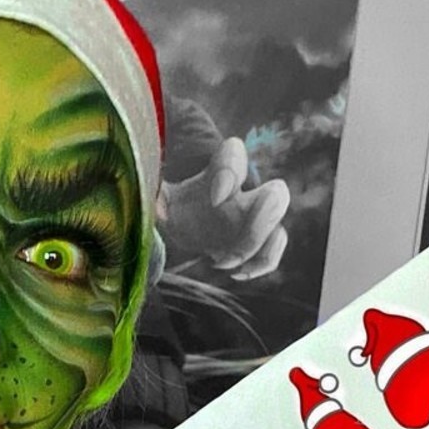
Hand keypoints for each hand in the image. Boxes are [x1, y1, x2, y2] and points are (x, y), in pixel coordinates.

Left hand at [160, 137, 289, 279]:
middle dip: (263, 217)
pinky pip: (272, 252)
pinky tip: (234, 273)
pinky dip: (260, 264)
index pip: (236, 155)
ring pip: (277, 229)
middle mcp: (242, 193)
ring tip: (221, 262)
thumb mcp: (155, 193)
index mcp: (217, 171)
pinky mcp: (254, 242)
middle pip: (277, 193)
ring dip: (255, 249)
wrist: (183, 219)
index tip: (213, 198)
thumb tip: (150, 204)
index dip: (231, 173)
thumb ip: (151, 193)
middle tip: (229, 239)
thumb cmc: (169, 200)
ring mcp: (252, 219)